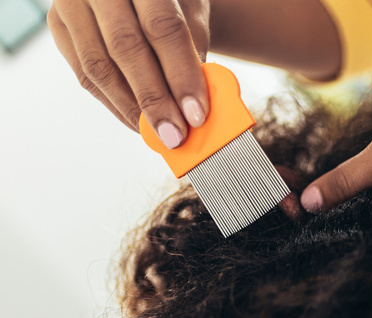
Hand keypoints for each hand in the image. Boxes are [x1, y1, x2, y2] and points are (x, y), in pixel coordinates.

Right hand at [48, 0, 210, 146]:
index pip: (162, 27)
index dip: (180, 74)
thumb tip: (194, 106)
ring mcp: (71, 3)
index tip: (196, 114)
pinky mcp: (59, 25)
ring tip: (159, 133)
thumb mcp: (190, 12)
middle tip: (175, 135)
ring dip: (131, 108)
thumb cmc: (172, 1)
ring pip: (98, 66)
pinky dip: (114, 103)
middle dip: (154, 99)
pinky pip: (85, 74)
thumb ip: (192, 50)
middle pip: (125, 48)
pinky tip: (137, 121)